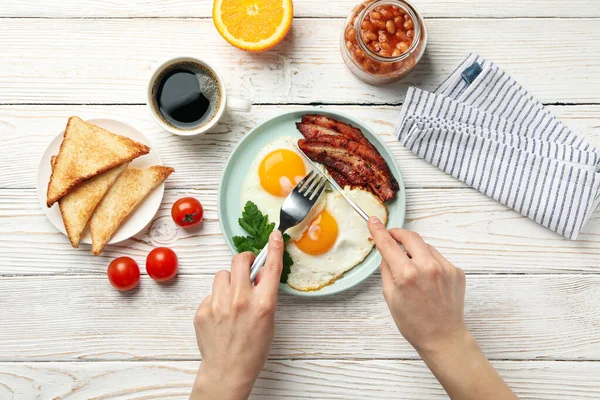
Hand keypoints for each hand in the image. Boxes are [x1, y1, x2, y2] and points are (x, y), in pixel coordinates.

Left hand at [190, 231, 283, 399]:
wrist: (228, 370)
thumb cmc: (252, 349)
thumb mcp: (269, 321)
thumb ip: (265, 295)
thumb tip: (260, 275)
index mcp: (262, 304)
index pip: (271, 268)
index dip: (274, 248)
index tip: (274, 235)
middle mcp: (240, 300)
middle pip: (239, 261)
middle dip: (244, 261)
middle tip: (246, 269)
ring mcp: (219, 304)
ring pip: (222, 274)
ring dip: (228, 281)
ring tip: (231, 300)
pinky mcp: (203, 310)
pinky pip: (211, 293)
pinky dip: (216, 299)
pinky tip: (220, 315)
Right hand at [368, 218, 517, 399]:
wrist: (443, 337)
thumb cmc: (414, 322)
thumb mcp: (390, 297)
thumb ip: (387, 270)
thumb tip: (386, 253)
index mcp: (406, 274)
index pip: (388, 244)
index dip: (379, 231)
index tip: (373, 221)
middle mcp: (427, 267)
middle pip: (410, 237)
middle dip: (399, 234)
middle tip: (392, 237)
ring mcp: (445, 268)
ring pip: (425, 247)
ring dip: (415, 251)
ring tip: (412, 270)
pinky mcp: (456, 271)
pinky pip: (438, 258)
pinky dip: (429, 262)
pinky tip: (428, 280)